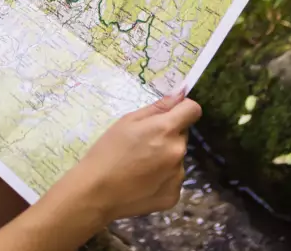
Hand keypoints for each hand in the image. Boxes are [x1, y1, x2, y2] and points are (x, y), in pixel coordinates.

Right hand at [58, 92, 200, 222]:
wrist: (96, 192)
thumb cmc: (107, 151)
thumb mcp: (127, 121)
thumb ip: (157, 107)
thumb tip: (180, 94)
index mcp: (166, 129)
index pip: (193, 110)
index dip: (182, 109)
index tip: (169, 115)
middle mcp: (178, 151)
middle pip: (181, 135)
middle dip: (167, 135)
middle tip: (142, 144)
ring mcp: (178, 176)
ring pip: (176, 158)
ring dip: (165, 158)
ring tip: (139, 166)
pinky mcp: (174, 195)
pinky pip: (173, 179)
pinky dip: (161, 179)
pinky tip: (142, 182)